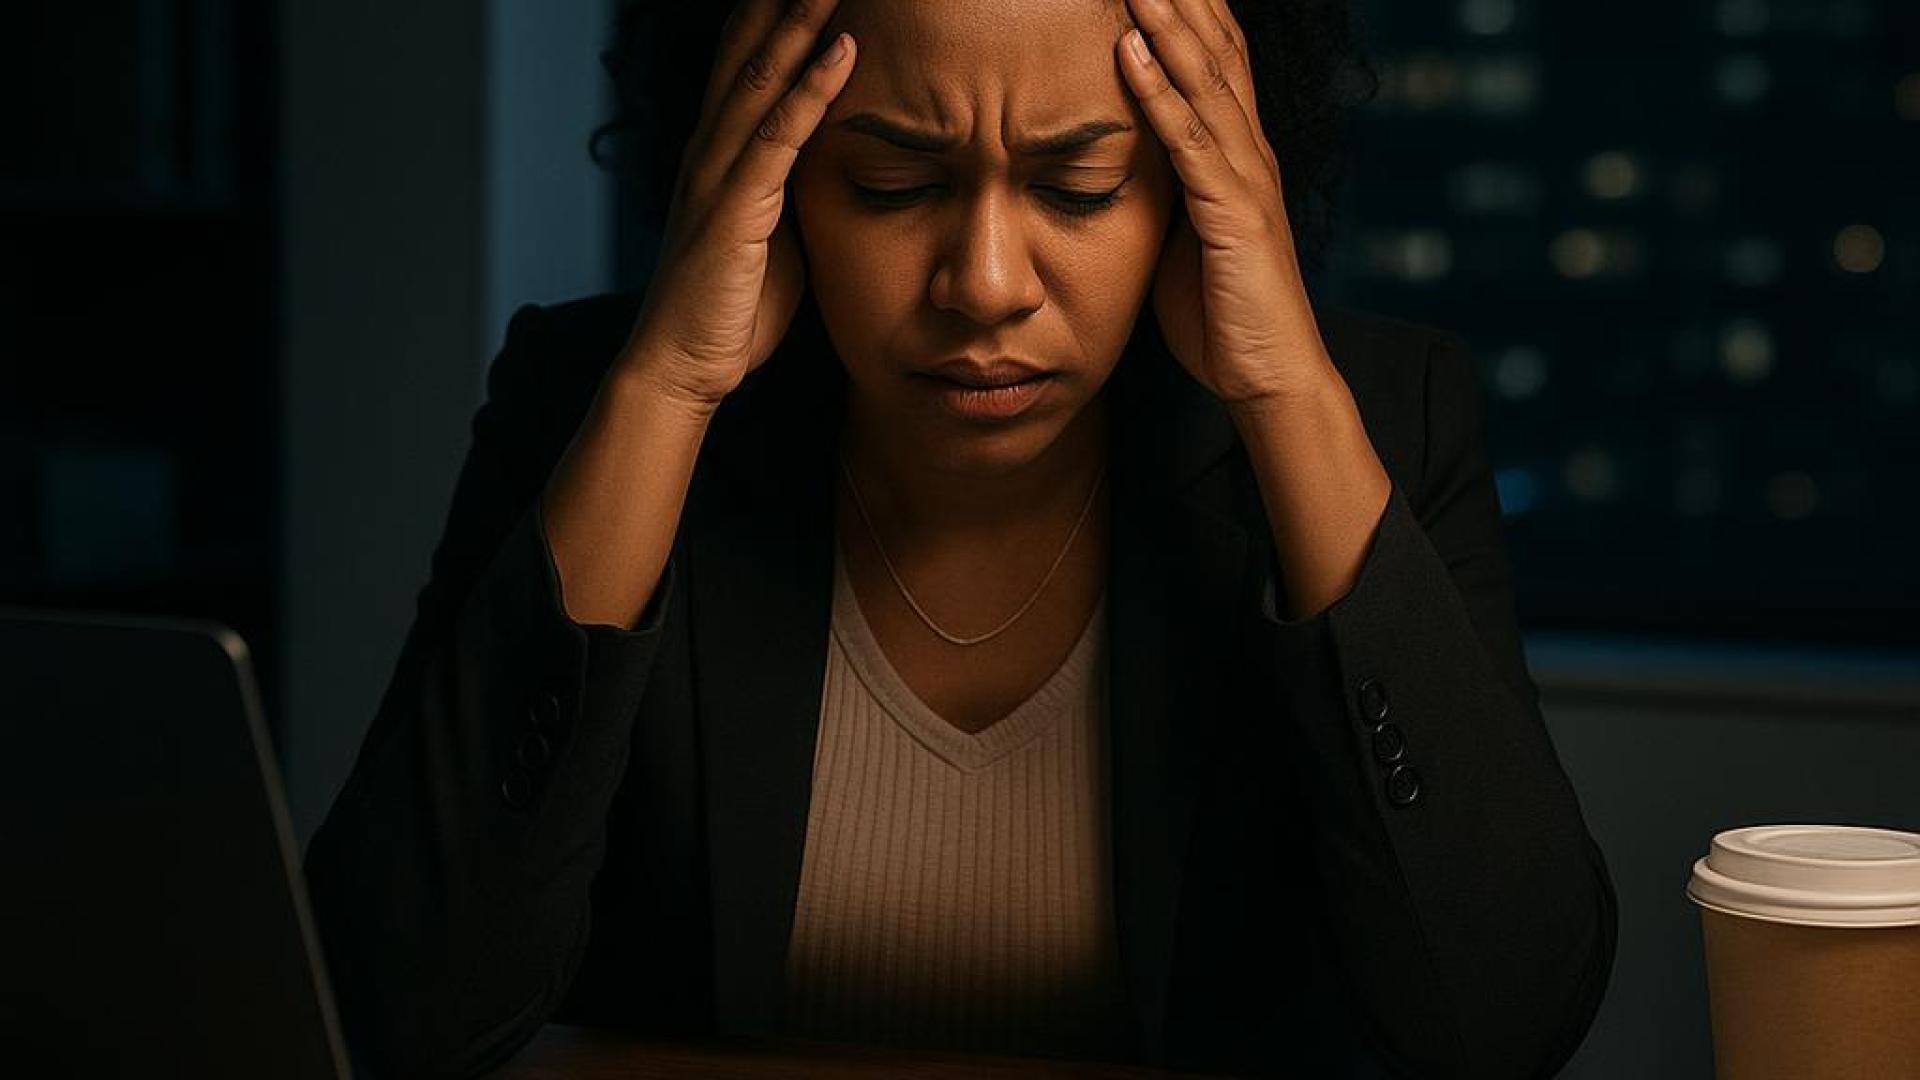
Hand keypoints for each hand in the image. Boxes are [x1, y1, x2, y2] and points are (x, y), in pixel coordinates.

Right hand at [622, 0, 855, 410]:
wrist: (680, 369)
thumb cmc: (728, 313)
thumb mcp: (773, 241)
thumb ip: (792, 199)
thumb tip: (830, 175)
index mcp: (717, 156)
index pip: (746, 63)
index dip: (775, 14)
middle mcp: (709, 151)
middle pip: (750, 49)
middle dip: (785, 0)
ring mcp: (717, 175)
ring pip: (764, 76)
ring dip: (803, 20)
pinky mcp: (733, 208)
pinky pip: (779, 134)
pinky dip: (813, 87)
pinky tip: (842, 48)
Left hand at [1118, 0, 1333, 406]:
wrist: (1269, 378)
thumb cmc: (1224, 318)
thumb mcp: (1186, 242)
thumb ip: (1166, 198)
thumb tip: (1126, 172)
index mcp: (1239, 159)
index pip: (1219, 64)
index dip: (1191, 14)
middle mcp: (1251, 155)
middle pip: (1218, 53)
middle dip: (1183, 0)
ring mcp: (1247, 182)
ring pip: (1206, 83)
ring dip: (1168, 25)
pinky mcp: (1234, 216)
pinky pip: (1191, 143)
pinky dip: (1159, 94)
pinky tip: (1130, 53)